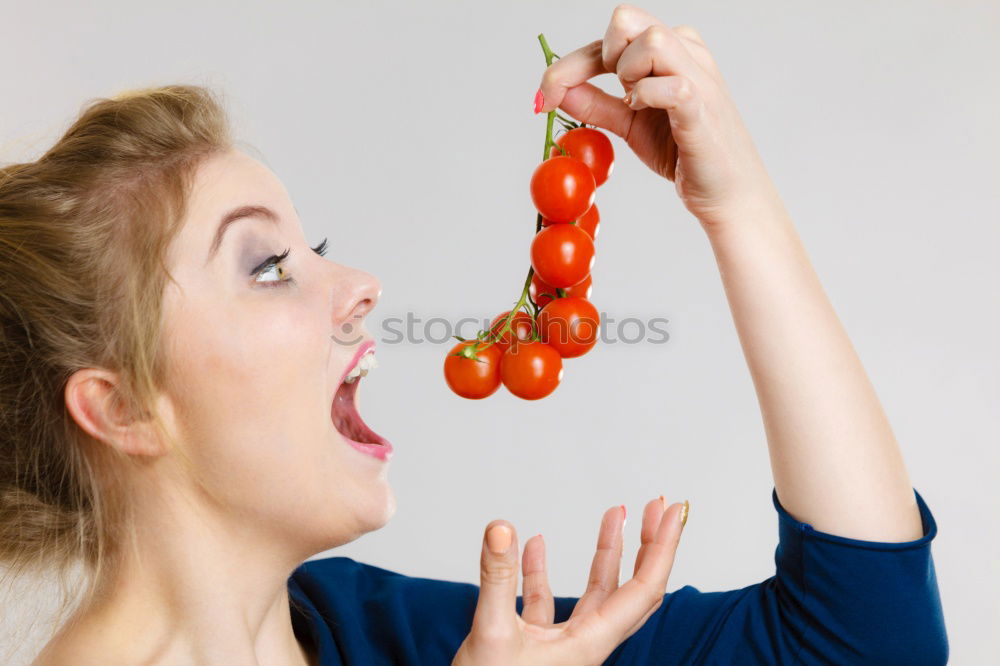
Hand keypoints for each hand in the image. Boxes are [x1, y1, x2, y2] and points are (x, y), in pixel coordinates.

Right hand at [452, 497, 687, 665]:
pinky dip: (544, 570)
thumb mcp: (491, 637)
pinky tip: (535, 545)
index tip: (673, 510)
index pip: (643, 589)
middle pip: (633, 589)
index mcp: (590, 645)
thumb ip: (497, 580)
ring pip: (597, 592)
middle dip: (649, 546)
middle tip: (658, 507)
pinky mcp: (535, 647)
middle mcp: (585, 644)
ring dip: (607, 552)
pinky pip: (549, 602)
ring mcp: (562, 646)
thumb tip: (501, 530)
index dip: (663, 547)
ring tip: (615, 514)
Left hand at [536, 4, 778, 230]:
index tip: (545, 95)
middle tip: (602, 95)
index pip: (613, 34)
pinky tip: (642, 112)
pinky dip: (644, 97)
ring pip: (650, 41)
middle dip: (598, 57)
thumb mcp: (630, 125)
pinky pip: (667, 85)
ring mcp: (698, 76)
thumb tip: (559, 91)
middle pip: (627, 19)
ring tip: (633, 105)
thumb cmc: (684, 153)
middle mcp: (686, 53)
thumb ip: (597, 105)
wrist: (726, 192)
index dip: (571, 63)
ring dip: (626, 72)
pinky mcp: (701, 106)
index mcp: (670, 51)